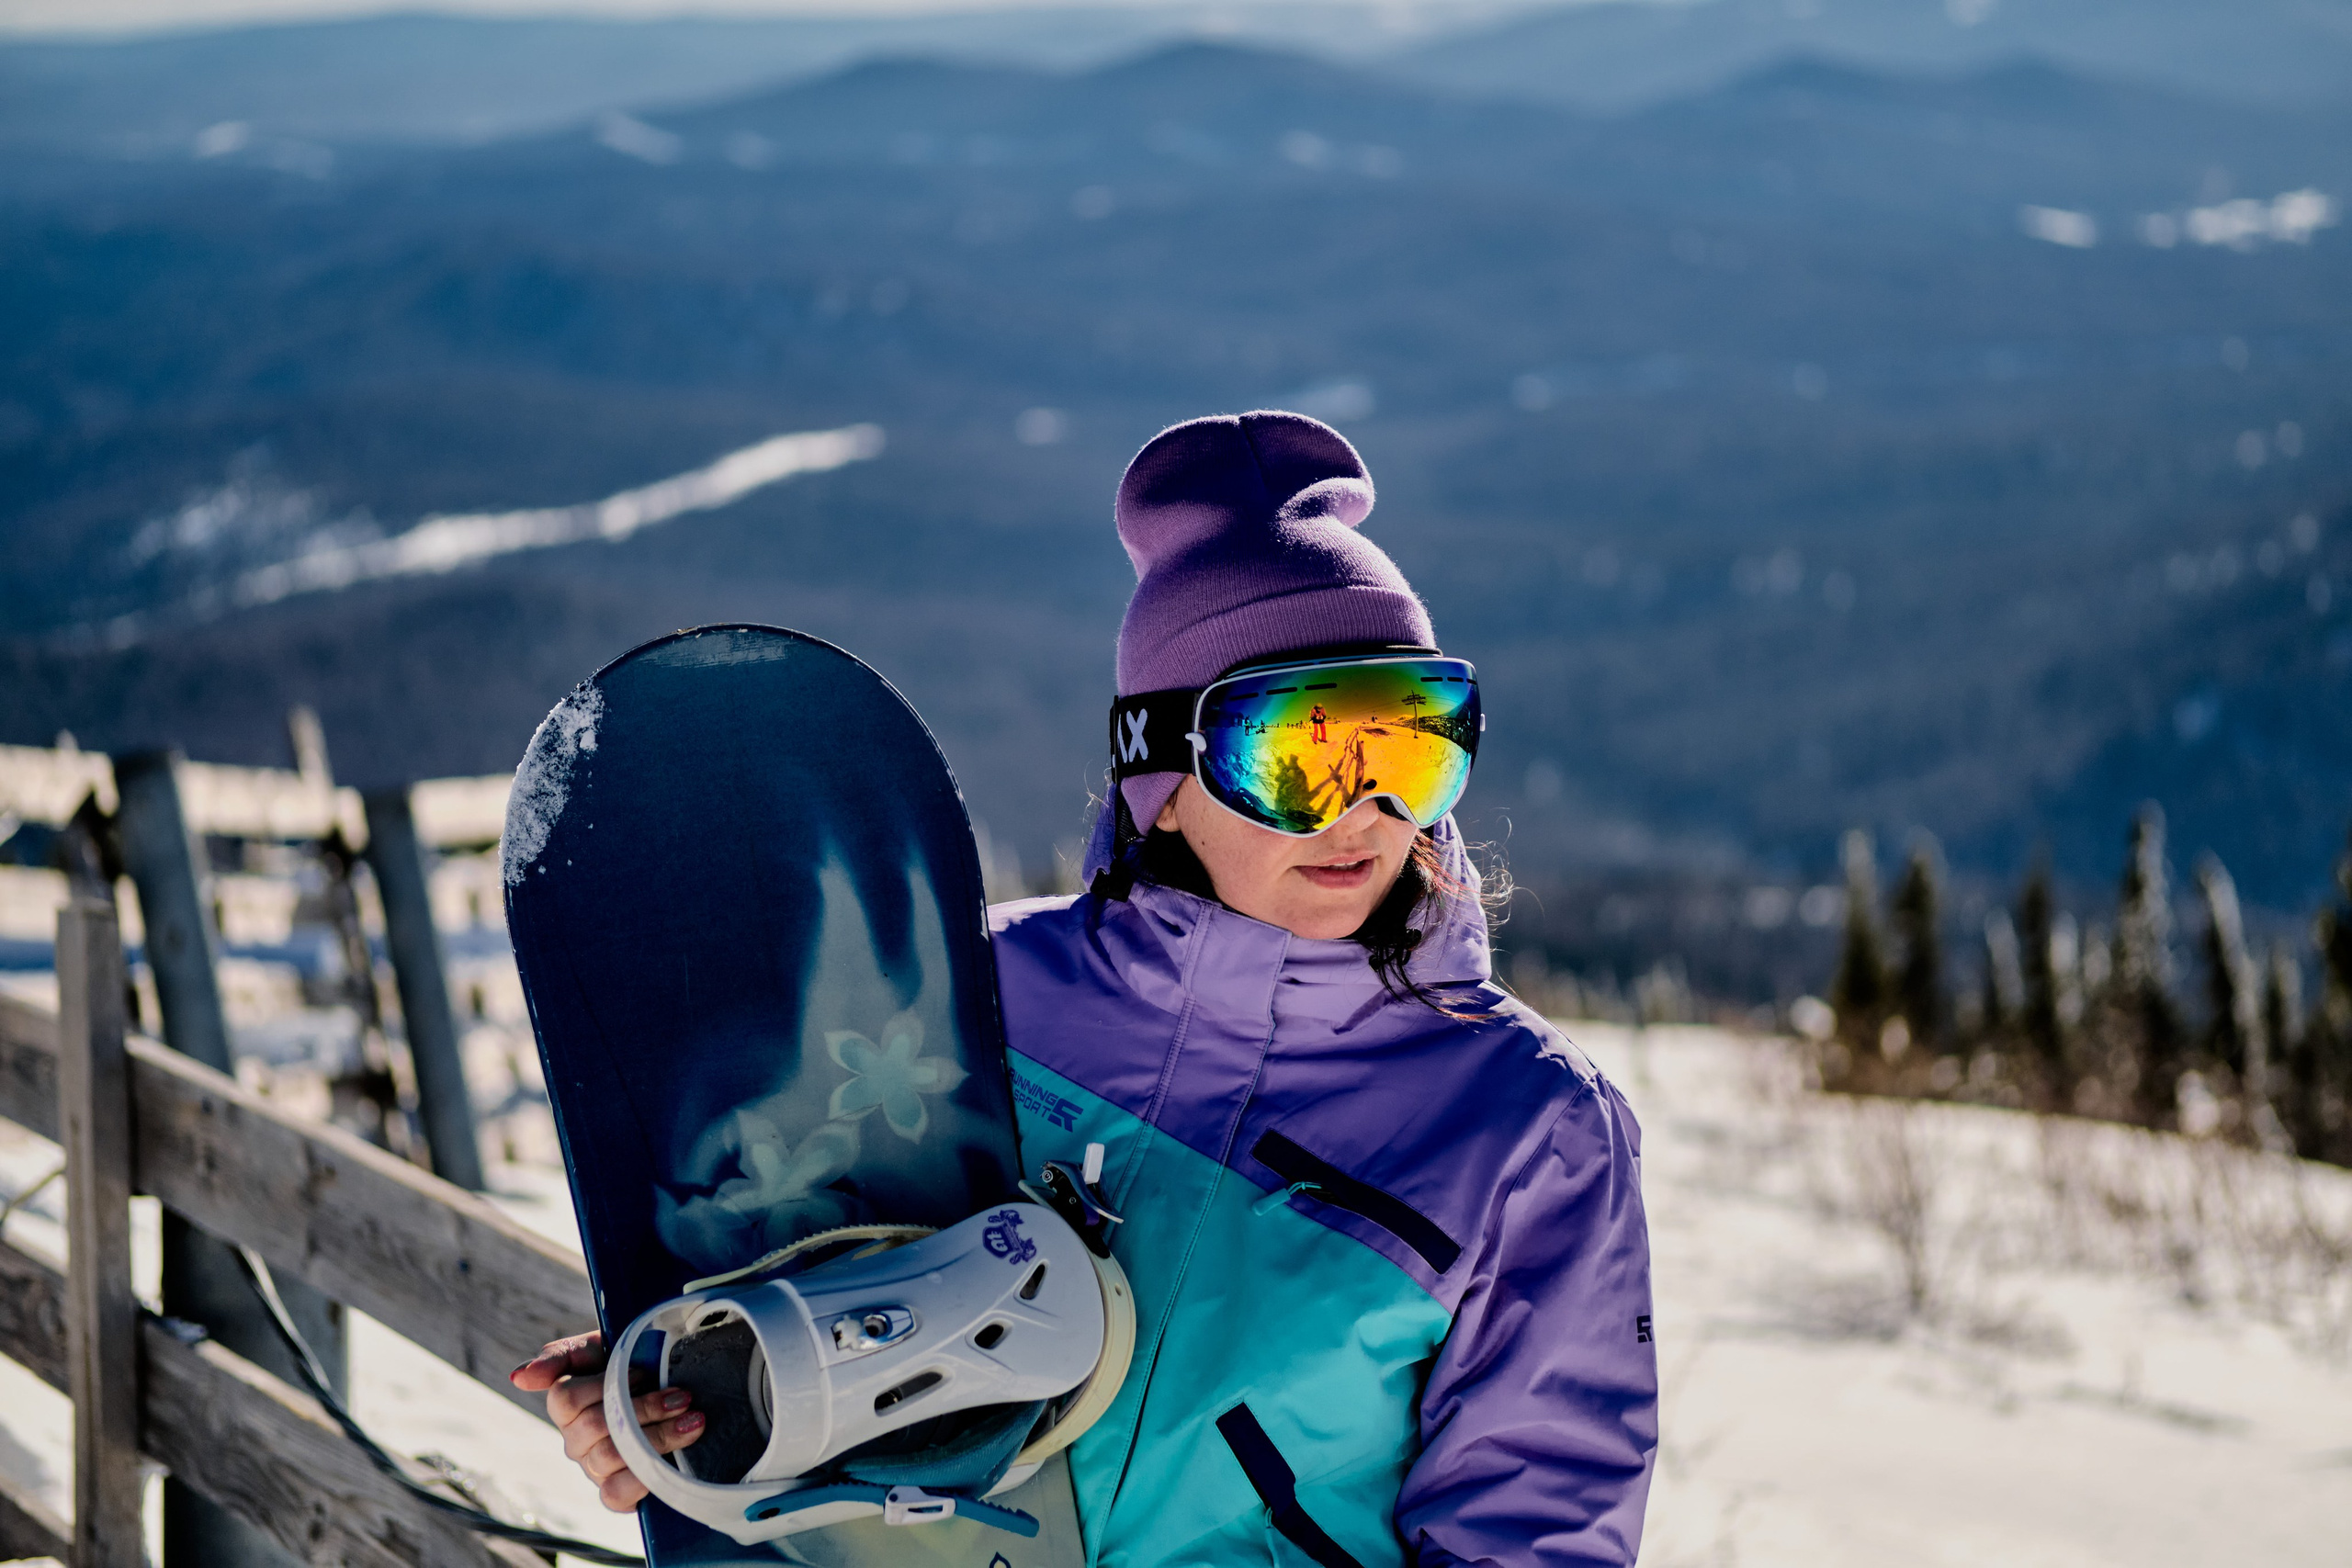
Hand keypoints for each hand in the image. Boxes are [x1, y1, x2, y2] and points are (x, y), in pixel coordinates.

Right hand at [511, 1330, 705, 1511]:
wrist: (674, 1387)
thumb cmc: (634, 1364)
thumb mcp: (602, 1347)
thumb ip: (562, 1355)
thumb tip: (519, 1377)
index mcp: (566, 1405)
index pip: (565, 1398)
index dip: (606, 1384)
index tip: (643, 1371)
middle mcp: (575, 1440)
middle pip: (594, 1427)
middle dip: (644, 1409)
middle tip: (682, 1396)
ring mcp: (594, 1468)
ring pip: (609, 1458)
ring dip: (657, 1437)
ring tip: (693, 1420)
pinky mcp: (616, 1493)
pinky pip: (614, 1495)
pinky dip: (643, 1479)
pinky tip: (674, 1459)